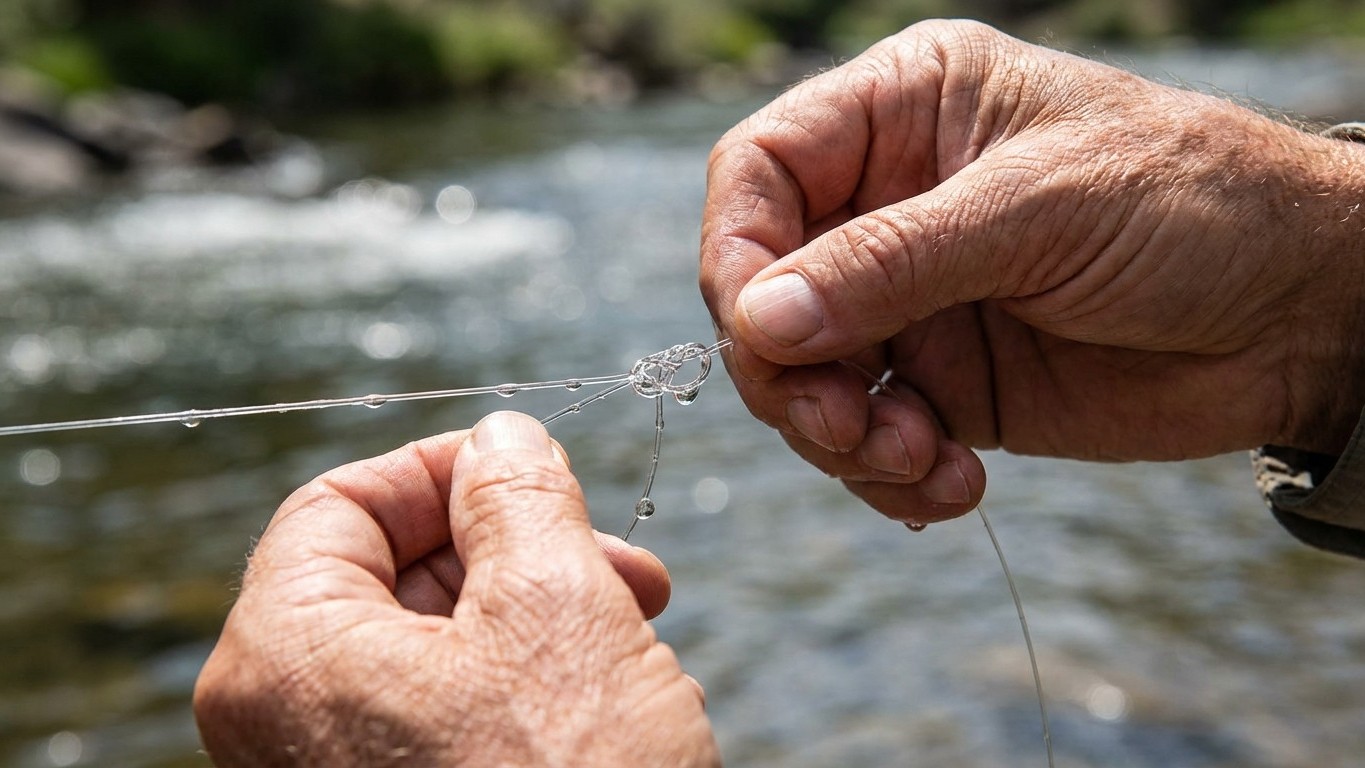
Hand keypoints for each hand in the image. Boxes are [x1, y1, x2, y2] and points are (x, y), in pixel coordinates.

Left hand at [194, 411, 718, 766]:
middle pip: (394, 577)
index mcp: (284, 657)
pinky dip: (535, 684)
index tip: (529, 467)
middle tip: (621, 560)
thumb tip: (502, 438)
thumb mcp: (557, 604)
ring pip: (439, 646)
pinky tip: (618, 694)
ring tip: (639, 631)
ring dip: (546, 616)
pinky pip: (455, 715)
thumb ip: (519, 494)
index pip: (336, 504)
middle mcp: (288, 724)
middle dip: (519, 550)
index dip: (440, 467)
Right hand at [701, 20, 1364, 525]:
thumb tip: (756, 320)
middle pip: (763, 292)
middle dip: (789, 373)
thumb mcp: (1039, 211)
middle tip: (847, 427)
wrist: (1305, 313)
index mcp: (901, 114)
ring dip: (840, 438)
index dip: (735, 253)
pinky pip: (869, 440)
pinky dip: (890, 478)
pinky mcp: (944, 383)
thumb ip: (892, 263)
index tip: (760, 331)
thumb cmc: (1193, 204)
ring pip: (804, 378)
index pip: (759, 173)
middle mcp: (889, 205)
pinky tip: (953, 487)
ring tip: (920, 462)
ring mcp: (912, 300)